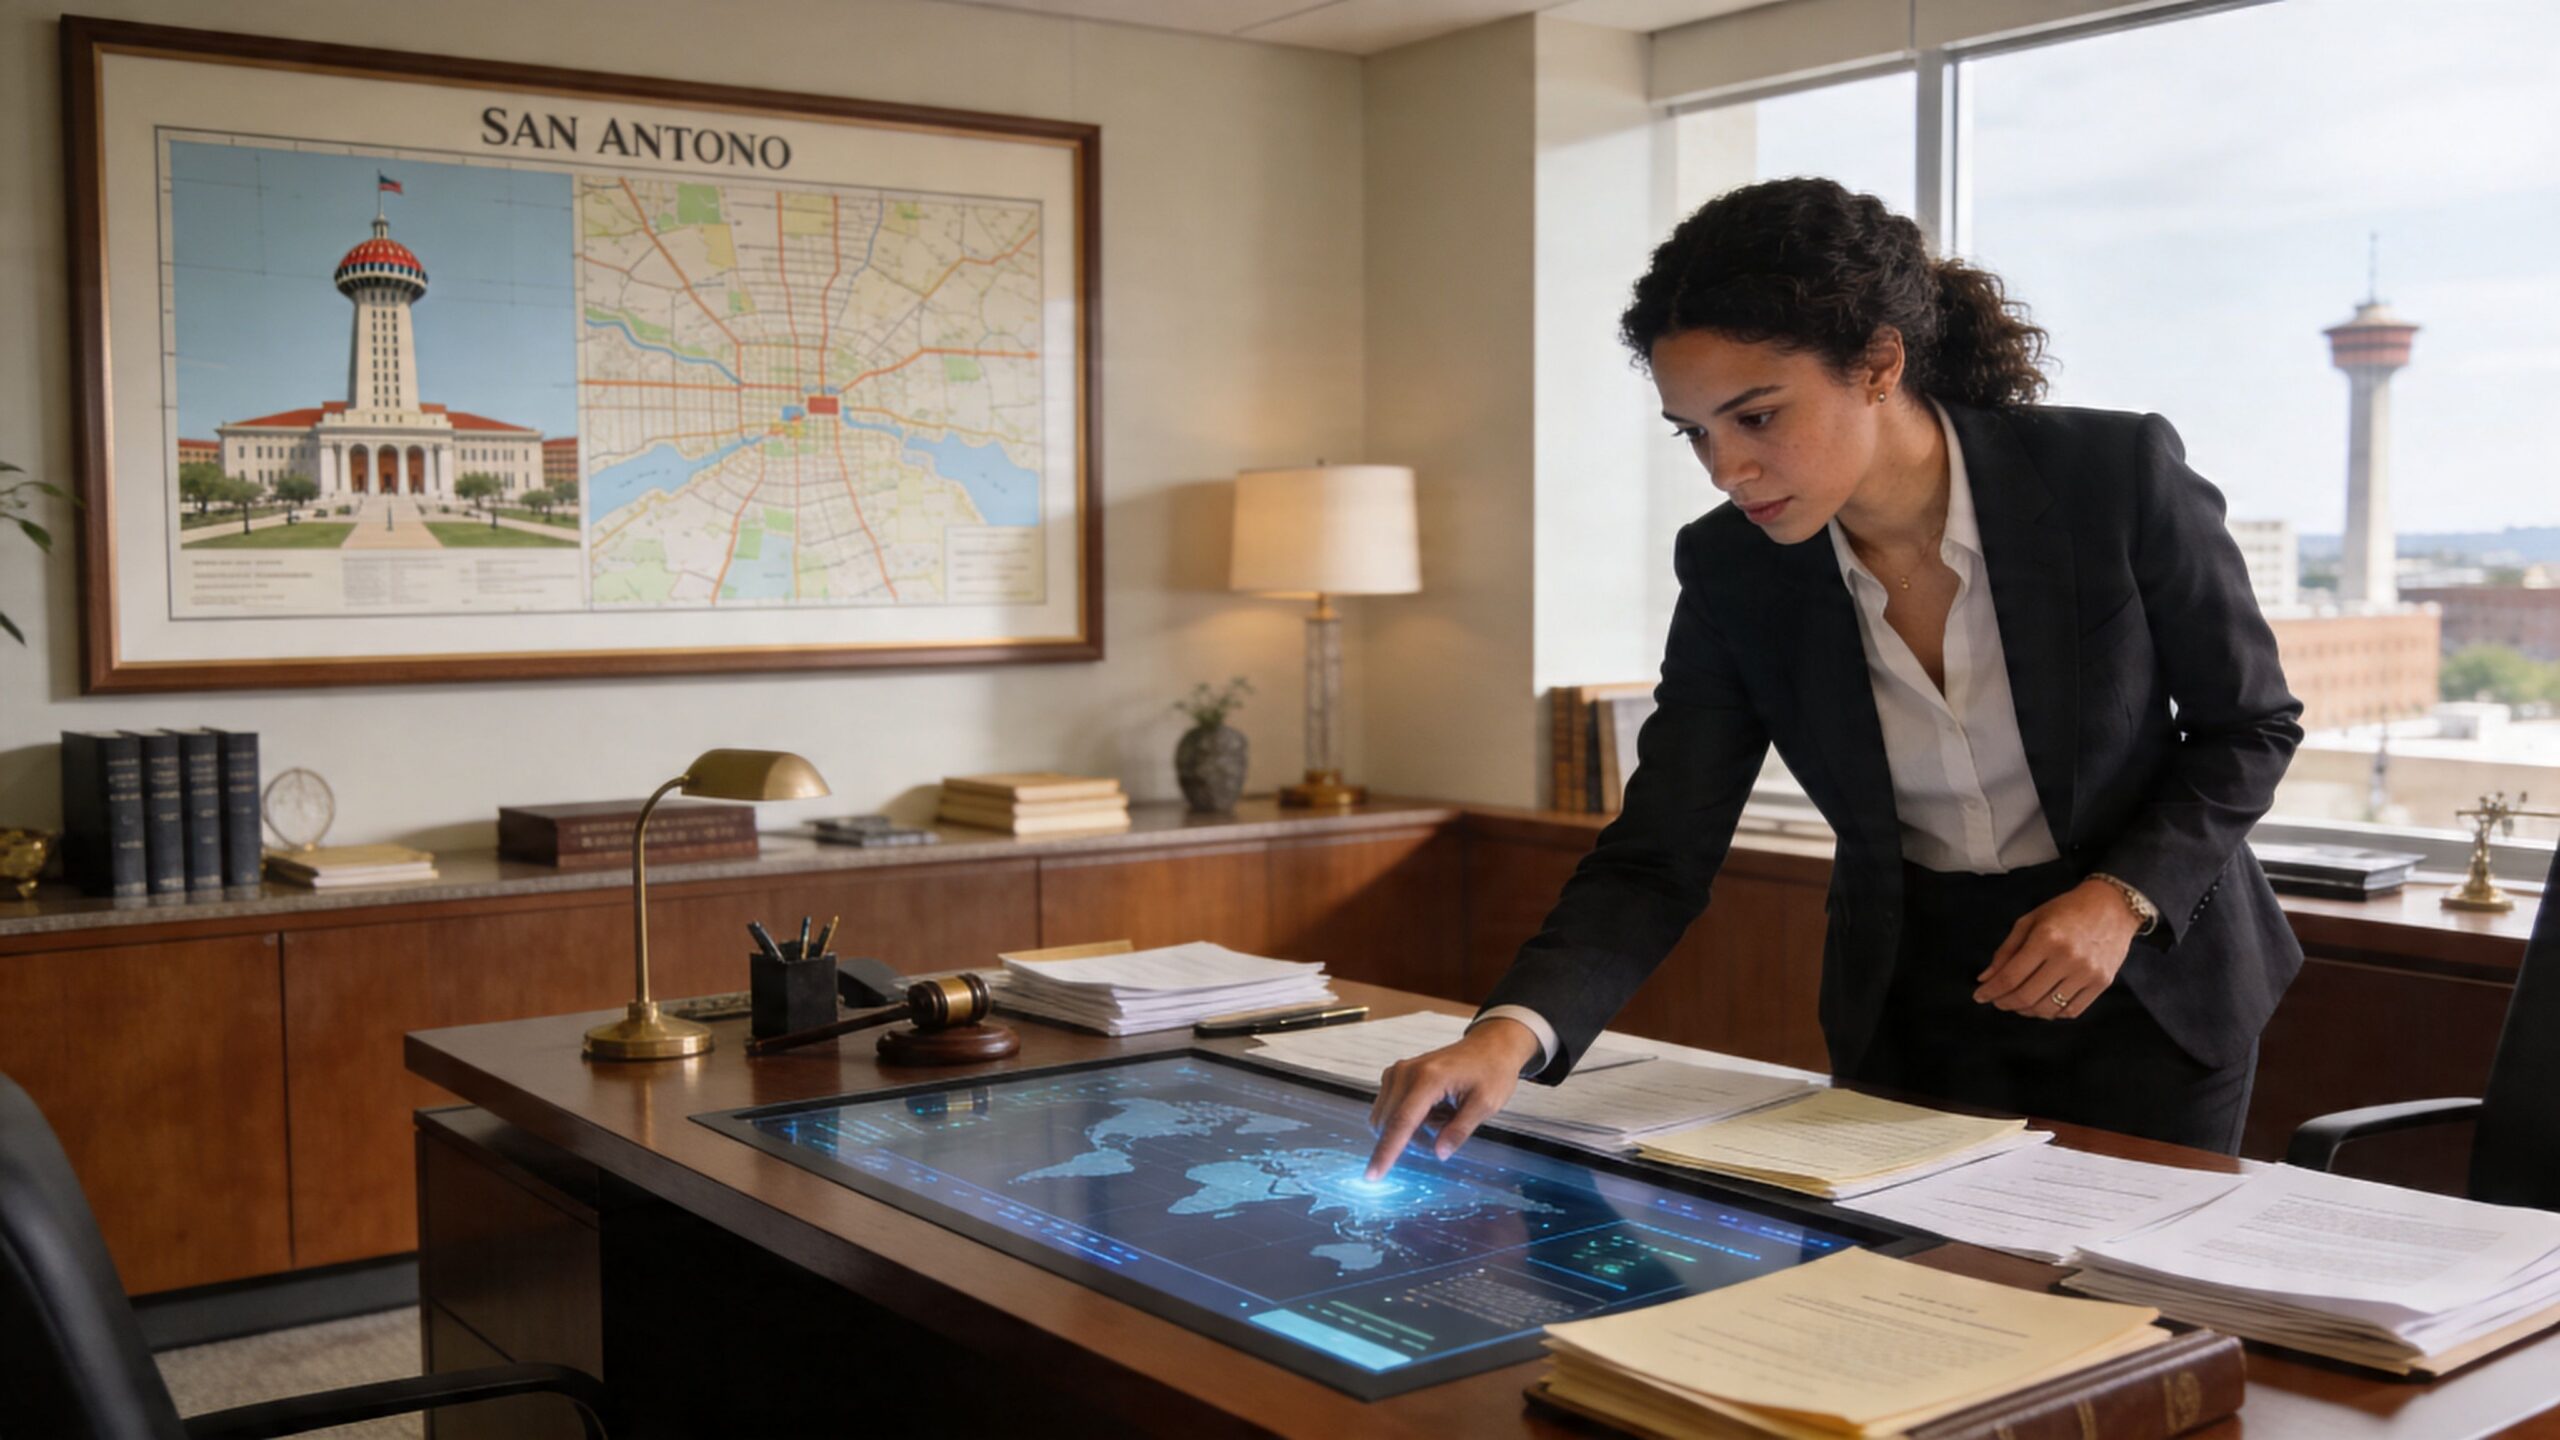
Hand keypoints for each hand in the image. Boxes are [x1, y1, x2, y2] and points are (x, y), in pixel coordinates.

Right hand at [1364, 1019, 1538, 1178]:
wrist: (1489, 1046)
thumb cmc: (1491, 1071)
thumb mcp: (1485, 1104)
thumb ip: (1460, 1130)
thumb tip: (1439, 1153)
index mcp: (1429, 1078)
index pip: (1401, 1122)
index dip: (1385, 1152)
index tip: (1372, 1176)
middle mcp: (1406, 1072)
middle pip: (1390, 1123)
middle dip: (1411, 1141)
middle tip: (1444, 1136)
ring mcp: (1398, 1072)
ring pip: (1386, 1119)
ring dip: (1410, 1131)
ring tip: (1442, 1118)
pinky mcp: (1395, 1075)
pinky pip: (1390, 1109)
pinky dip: (1407, 1119)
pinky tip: (1433, 1112)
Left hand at [1972, 880, 2142, 1020]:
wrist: (2113, 906)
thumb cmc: (2066, 910)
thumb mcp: (2030, 920)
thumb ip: (2006, 950)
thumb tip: (1985, 978)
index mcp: (2046, 938)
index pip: (2011, 976)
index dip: (1991, 991)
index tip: (1979, 996)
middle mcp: (2068, 958)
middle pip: (2027, 996)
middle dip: (2004, 1003)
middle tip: (1996, 1001)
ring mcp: (2087, 973)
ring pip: (2048, 1008)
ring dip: (2026, 1011)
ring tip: (2018, 1003)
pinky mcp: (2102, 983)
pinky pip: (2071, 1011)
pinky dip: (2052, 1013)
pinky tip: (2042, 1004)